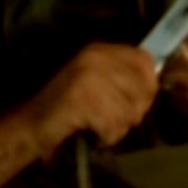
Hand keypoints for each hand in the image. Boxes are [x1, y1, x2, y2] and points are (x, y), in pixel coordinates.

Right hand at [20, 43, 159, 156]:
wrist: (33, 123)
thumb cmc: (69, 106)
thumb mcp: (97, 81)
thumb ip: (125, 78)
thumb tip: (154, 84)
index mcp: (101, 51)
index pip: (144, 60)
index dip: (149, 84)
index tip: (140, 100)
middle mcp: (96, 59)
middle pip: (143, 89)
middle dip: (135, 111)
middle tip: (115, 119)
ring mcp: (88, 78)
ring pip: (130, 111)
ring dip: (119, 127)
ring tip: (101, 126)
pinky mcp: (82, 100)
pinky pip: (113, 125)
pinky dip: (107, 136)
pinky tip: (95, 133)